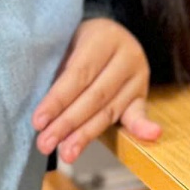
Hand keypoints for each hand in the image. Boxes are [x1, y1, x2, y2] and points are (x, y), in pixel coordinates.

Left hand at [33, 18, 158, 164]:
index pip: (79, 74)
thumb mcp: (66, 45)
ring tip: (67, 153)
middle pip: (94, 96)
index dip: (58, 100)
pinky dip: (143, 126)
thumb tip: (41, 113)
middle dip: (67, 123)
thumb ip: (58, 73)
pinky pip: (140, 113)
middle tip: (45, 143)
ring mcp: (138, 76)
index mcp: (103, 37)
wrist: (108, 35)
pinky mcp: (142, 95)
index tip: (38, 122)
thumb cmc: (79, 44)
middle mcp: (126, 55)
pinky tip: (151, 135)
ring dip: (86, 135)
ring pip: (109, 110)